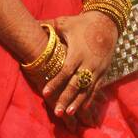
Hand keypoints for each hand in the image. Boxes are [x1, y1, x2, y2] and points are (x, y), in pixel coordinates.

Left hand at [38, 12, 117, 131]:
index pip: (65, 71)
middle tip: (57, 112)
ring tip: (68, 114)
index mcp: (78, 52)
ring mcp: (97, 69)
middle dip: (66, 98)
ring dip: (77, 103)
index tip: (45, 93)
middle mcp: (89, 62)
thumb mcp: (64, 22)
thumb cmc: (82, 23)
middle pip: (76, 84)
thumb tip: (30, 24)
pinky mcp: (103, 72)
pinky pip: (96, 88)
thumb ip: (47, 26)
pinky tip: (83, 109)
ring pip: (87, 89)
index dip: (55, 82)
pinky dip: (90, 99)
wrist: (107, 23)